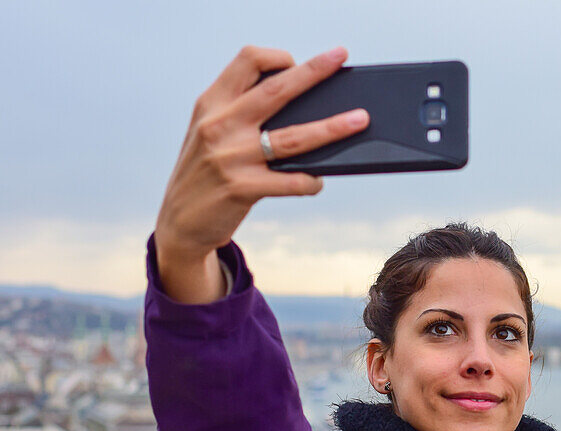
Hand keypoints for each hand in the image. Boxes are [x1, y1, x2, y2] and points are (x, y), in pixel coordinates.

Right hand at [153, 45, 369, 301]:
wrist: (179, 222)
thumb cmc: (206, 172)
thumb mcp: (211, 132)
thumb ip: (241, 113)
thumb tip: (304, 106)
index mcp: (212, 103)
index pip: (246, 61)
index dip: (276, 57)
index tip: (297, 63)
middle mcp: (219, 125)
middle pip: (276, 90)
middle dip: (313, 72)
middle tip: (339, 58)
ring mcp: (230, 157)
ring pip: (294, 137)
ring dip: (332, 128)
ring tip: (359, 120)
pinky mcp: (241, 189)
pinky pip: (291, 182)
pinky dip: (311, 181)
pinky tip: (318, 181)